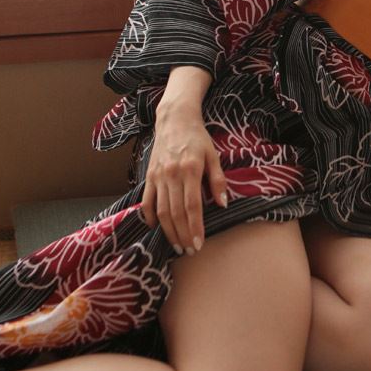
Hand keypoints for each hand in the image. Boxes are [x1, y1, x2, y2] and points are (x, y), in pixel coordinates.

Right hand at [142, 100, 227, 253]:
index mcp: (190, 170)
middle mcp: (172, 175)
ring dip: (168, 231)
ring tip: (177, 245)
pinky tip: (156, 228)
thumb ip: (217, 180)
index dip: (195, 227)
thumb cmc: (198, 138)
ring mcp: (158, 176)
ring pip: (161, 210)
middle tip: (190, 251)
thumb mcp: (213, 155)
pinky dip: (150, 217)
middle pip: (176, 212)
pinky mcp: (149, 176)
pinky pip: (147, 201)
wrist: (174, 120)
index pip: (192, 206)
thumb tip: (223, 204)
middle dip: (182, 235)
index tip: (199, 244)